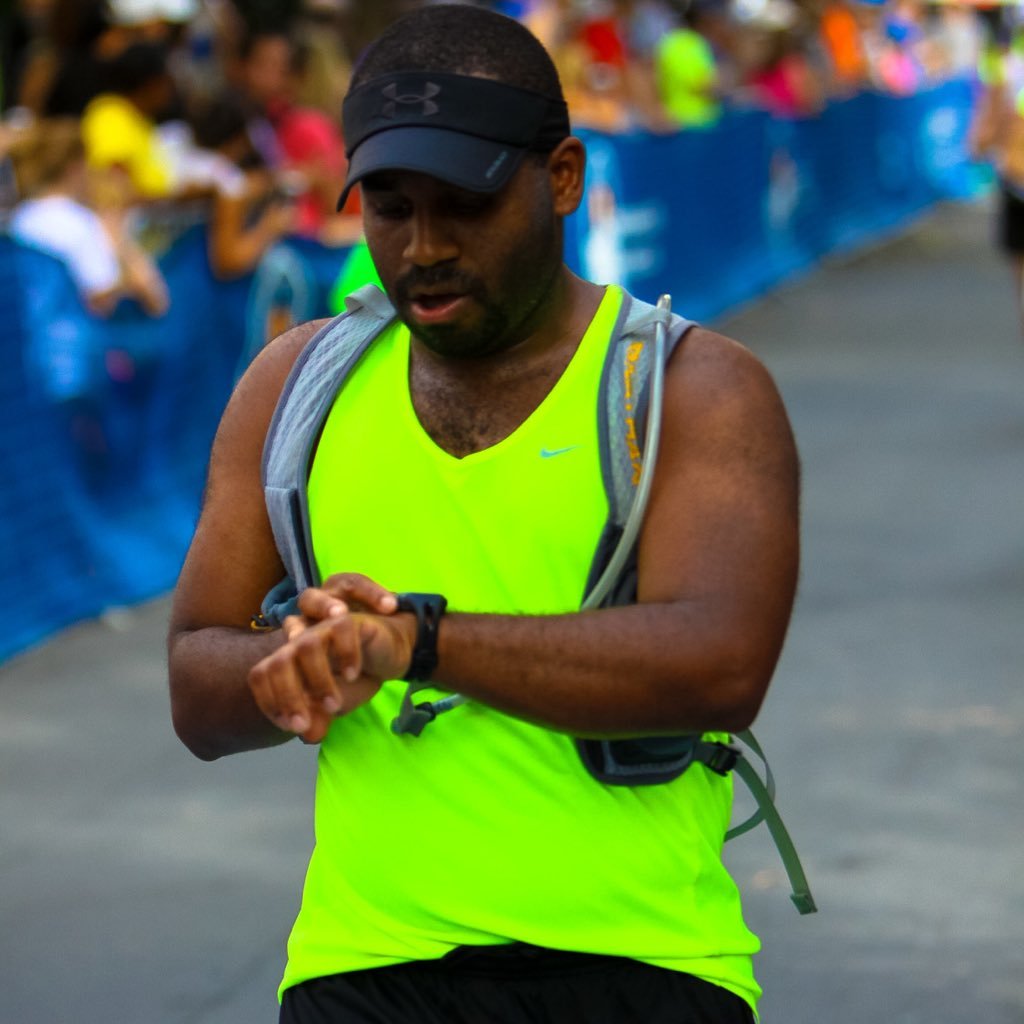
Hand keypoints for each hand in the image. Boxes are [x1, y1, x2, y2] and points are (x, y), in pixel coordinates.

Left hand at [248, 575, 410, 743]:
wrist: (386, 653)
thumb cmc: (354, 678)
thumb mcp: (335, 704)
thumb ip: (319, 718)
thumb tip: (308, 736)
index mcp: (288, 660)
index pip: (260, 674)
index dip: (270, 701)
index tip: (292, 726)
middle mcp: (300, 642)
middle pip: (278, 662)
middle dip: (287, 697)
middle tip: (303, 725)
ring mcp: (323, 629)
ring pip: (307, 646)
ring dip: (318, 682)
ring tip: (335, 706)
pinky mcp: (350, 621)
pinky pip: (341, 631)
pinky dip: (346, 656)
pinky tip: (353, 675)